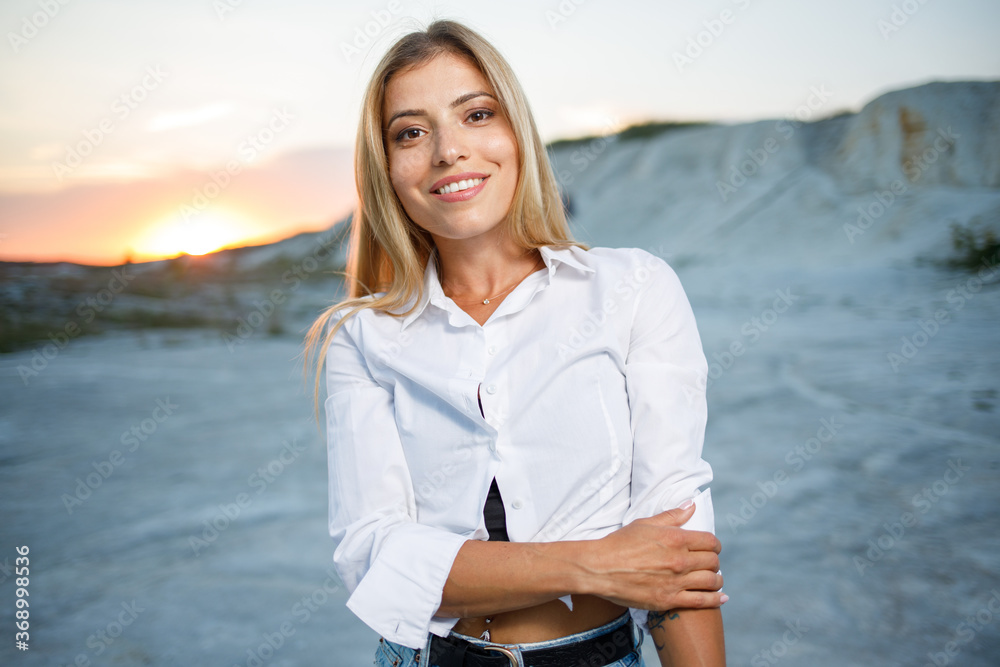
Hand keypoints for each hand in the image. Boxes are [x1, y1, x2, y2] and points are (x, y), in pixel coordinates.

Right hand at [581, 503, 723, 610]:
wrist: (600, 568)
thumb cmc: (619, 543)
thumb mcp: (645, 524)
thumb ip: (671, 516)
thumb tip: (691, 505)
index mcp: (676, 539)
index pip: (710, 542)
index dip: (715, 545)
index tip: (712, 548)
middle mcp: (680, 560)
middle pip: (713, 562)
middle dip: (714, 562)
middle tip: (709, 564)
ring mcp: (676, 582)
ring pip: (712, 581)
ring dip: (717, 580)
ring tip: (714, 580)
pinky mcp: (669, 600)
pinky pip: (702, 601)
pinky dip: (715, 599)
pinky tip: (721, 598)